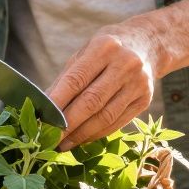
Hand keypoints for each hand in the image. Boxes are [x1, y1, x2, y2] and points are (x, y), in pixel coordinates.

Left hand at [47, 19, 159, 150]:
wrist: (148, 44)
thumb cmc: (107, 49)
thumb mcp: (85, 52)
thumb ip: (66, 78)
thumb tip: (44, 107)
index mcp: (104, 47)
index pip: (76, 80)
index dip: (57, 102)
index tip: (41, 119)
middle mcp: (125, 64)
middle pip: (91, 102)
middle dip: (68, 124)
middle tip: (49, 139)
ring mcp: (138, 83)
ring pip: (105, 117)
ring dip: (82, 134)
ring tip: (63, 144)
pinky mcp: (145, 100)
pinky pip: (117, 122)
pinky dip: (97, 134)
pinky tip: (82, 139)